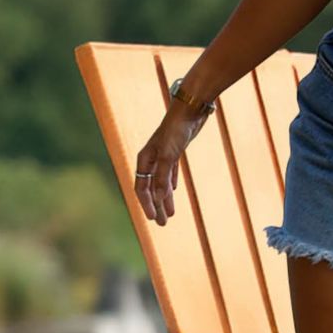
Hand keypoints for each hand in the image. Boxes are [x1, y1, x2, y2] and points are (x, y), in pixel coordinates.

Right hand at [133, 103, 210, 225]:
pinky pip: (169, 172)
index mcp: (144, 159)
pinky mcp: (175, 151)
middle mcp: (151, 158)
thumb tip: (158, 199)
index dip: (147, 204)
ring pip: (161, 182)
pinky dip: (170, 184)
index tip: (154, 219)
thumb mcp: (170, 155)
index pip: (142, 187)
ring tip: (170, 214)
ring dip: (165, 198)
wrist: (190, 109)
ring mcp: (163, 155)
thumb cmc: (177, 130)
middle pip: (150, 188)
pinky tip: (173, 191)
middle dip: (156, 206)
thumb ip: (163, 177)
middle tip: (162, 224)